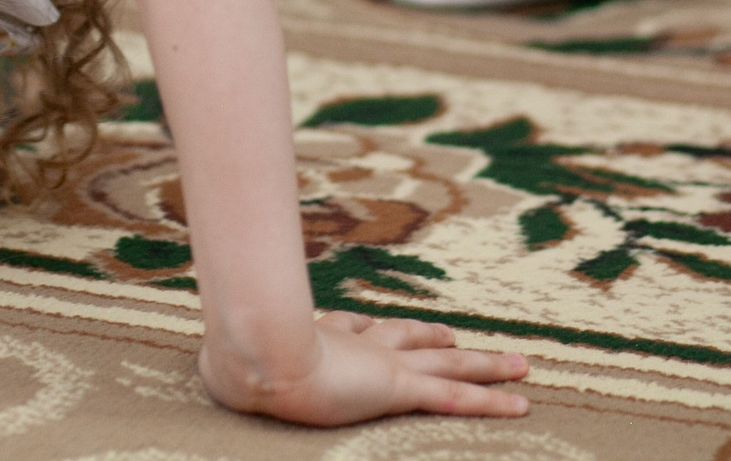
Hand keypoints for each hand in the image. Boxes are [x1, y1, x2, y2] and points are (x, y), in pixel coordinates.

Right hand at [202, 310, 528, 425]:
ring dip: (485, 363)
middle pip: (409, 338)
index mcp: (320, 338)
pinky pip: (456, 398)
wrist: (256, 354)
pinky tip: (519, 402)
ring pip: (448, 364)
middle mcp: (358, 346)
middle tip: (458, 334)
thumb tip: (210, 361)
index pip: (355, 330)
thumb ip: (230, 360)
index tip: (385, 327)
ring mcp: (384, 364)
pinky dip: (490, 400)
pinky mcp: (399, 387)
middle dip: (436, 338)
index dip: (374, 330)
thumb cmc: (238, 358)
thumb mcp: (230, 358)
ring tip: (520, 363)